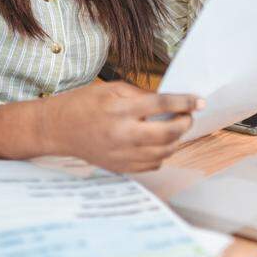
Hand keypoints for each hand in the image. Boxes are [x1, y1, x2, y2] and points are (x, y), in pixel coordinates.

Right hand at [42, 81, 203, 172]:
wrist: (58, 129)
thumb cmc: (82, 105)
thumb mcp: (111, 89)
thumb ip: (140, 94)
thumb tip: (168, 100)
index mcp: (120, 110)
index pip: (162, 105)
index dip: (184, 102)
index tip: (199, 101)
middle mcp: (123, 134)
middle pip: (168, 133)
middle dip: (185, 123)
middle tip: (187, 116)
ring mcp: (122, 154)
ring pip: (164, 152)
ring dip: (176, 140)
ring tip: (175, 129)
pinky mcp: (121, 167)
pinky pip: (152, 164)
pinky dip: (162, 154)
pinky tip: (159, 144)